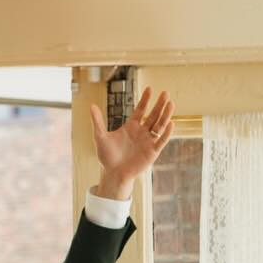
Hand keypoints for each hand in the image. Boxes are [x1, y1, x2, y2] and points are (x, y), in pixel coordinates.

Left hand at [90, 85, 175, 200]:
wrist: (113, 174)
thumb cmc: (107, 157)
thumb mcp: (100, 137)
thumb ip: (98, 121)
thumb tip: (91, 105)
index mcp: (131, 127)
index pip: (140, 110)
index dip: (145, 100)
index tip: (150, 88)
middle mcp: (142, 132)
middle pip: (153, 115)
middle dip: (159, 104)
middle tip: (165, 93)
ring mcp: (148, 141)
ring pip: (159, 126)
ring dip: (165, 115)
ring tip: (171, 103)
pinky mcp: (153, 152)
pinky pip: (161, 141)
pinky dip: (166, 133)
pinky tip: (170, 123)